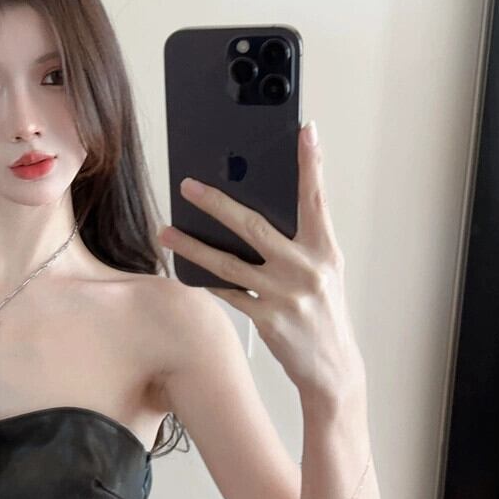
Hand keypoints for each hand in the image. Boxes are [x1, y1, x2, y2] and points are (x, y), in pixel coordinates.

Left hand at [156, 121, 362, 396]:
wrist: (332, 368)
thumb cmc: (324, 313)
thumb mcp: (324, 272)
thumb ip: (300, 243)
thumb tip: (260, 212)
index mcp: (325, 251)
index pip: (316, 199)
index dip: (312, 164)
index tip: (306, 131)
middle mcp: (306, 269)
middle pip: (254, 226)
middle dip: (217, 203)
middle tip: (188, 185)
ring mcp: (284, 295)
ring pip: (229, 263)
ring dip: (193, 246)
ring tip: (166, 231)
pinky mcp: (267, 320)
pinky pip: (227, 294)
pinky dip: (205, 281)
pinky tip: (185, 270)